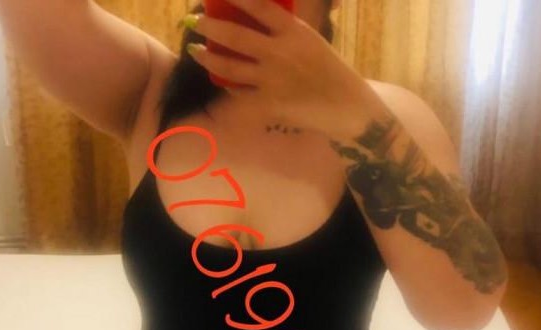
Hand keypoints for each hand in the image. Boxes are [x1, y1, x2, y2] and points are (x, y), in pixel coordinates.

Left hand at [184, 0, 374, 136]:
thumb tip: (260, 18)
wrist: (347, 108)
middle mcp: (280, 53)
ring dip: (207, 57)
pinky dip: (227, 86)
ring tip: (195, 50)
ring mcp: (271, 80)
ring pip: (228, 67)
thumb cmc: (331, 72)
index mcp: (295, 32)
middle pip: (234, 35)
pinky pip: (238, 93)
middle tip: (194, 21)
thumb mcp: (313, 42)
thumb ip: (286, 32)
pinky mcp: (268, 104)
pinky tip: (220, 79)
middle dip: (208, 26)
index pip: (260, 6)